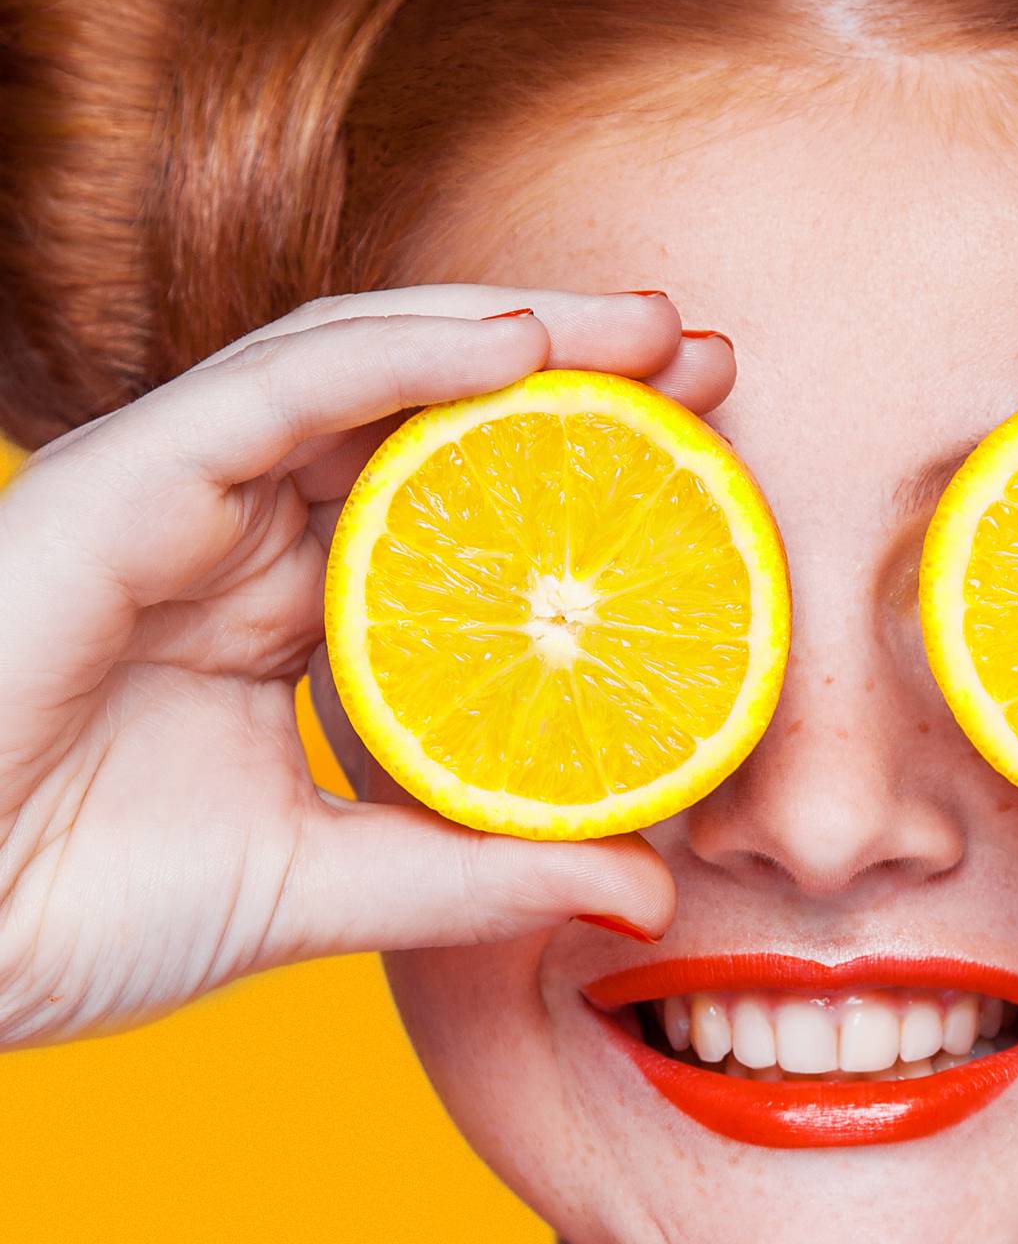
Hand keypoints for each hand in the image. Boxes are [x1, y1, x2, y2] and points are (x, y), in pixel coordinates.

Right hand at [0, 290, 729, 1046]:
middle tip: (720, 366)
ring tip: (659, 332)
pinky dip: (402, 354)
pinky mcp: (118, 481)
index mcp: (277, 623)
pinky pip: (277, 388)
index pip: (454, 523)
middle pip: (431, 424)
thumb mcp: (321, 889)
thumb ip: (476, 874)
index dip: (579, 490)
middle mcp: (233, 541)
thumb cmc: (71, 911)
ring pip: (368, 373)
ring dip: (520, 338)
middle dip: (579, 383)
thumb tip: (649, 890)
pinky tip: (521, 340)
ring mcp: (174, 499)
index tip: (715, 484)